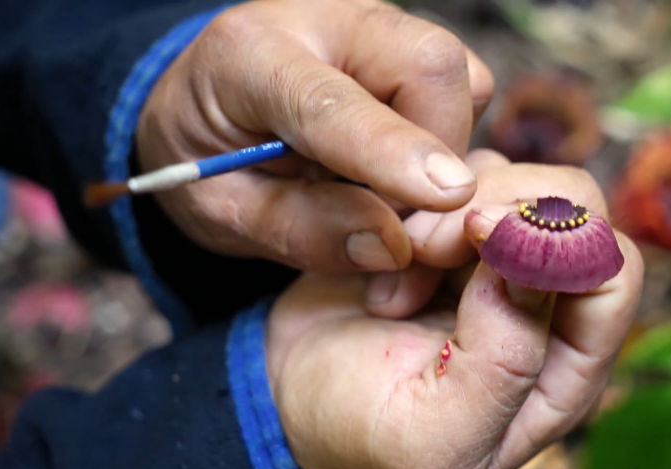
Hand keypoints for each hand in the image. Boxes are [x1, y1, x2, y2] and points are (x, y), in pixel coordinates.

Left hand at [135, 0, 493, 271]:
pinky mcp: (408, 43)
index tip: (446, 194)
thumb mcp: (225, 214)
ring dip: (444, 150)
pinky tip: (396, 159)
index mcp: (250, 58)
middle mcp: (321, 19)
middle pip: (427, 64)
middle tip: (396, 214)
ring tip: (385, 185)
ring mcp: (373, 24)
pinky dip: (447, 138)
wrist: (203, 110)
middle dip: (436, 153)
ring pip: (462, 77)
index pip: (333, 103)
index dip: (391, 150)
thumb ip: (303, 230)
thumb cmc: (207, 163)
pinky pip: (467, 89)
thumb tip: (396, 245)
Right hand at [264, 159, 643, 468]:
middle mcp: (548, 307)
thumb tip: (541, 265)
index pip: (612, 277)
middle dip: (494, 209)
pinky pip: (466, 173)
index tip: (475, 233)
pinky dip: (421, 191)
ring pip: (520, 180)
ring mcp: (503, 259)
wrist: (288, 393)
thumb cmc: (362, 429)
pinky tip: (386, 247)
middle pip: (576, 208)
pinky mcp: (456, 225)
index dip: (556, 240)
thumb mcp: (436, 434)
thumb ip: (505, 364)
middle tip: (418, 248)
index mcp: (563, 369)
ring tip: (394, 264)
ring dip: (447, 205)